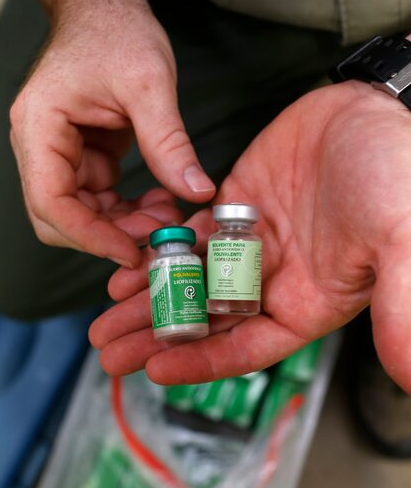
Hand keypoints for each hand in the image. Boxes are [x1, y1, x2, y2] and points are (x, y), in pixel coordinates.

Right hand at [9, 0, 213, 266]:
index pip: (51, 201)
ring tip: (169, 218)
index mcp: (39, 128)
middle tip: (158, 238)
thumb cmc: (116, 32)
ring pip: (83, 215)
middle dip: (109, 234)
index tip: (132, 251)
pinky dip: (129, 210)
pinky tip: (161, 202)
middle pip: (60, 217)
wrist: (107, 11)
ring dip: (124, 226)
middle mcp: (40, 148)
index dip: (90, 236)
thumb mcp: (149, 84)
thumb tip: (197, 192)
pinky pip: (101, 201)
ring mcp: (60, 156)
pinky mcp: (83, 160)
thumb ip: (169, 142)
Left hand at [90, 81, 410, 391]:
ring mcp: (253, 243)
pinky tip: (129, 261)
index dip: (202, 363)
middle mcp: (275, 280)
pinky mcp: (236, 206)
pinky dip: (162, 248)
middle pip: (208, 320)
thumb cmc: (397, 176)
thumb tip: (410, 377)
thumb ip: (398, 305)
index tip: (155, 371)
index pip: (248, 348)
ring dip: (149, 295)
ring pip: (192, 278)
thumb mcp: (400, 241)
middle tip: (109, 350)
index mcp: (308, 302)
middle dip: (158, 335)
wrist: (376, 111)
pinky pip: (192, 234)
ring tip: (107, 310)